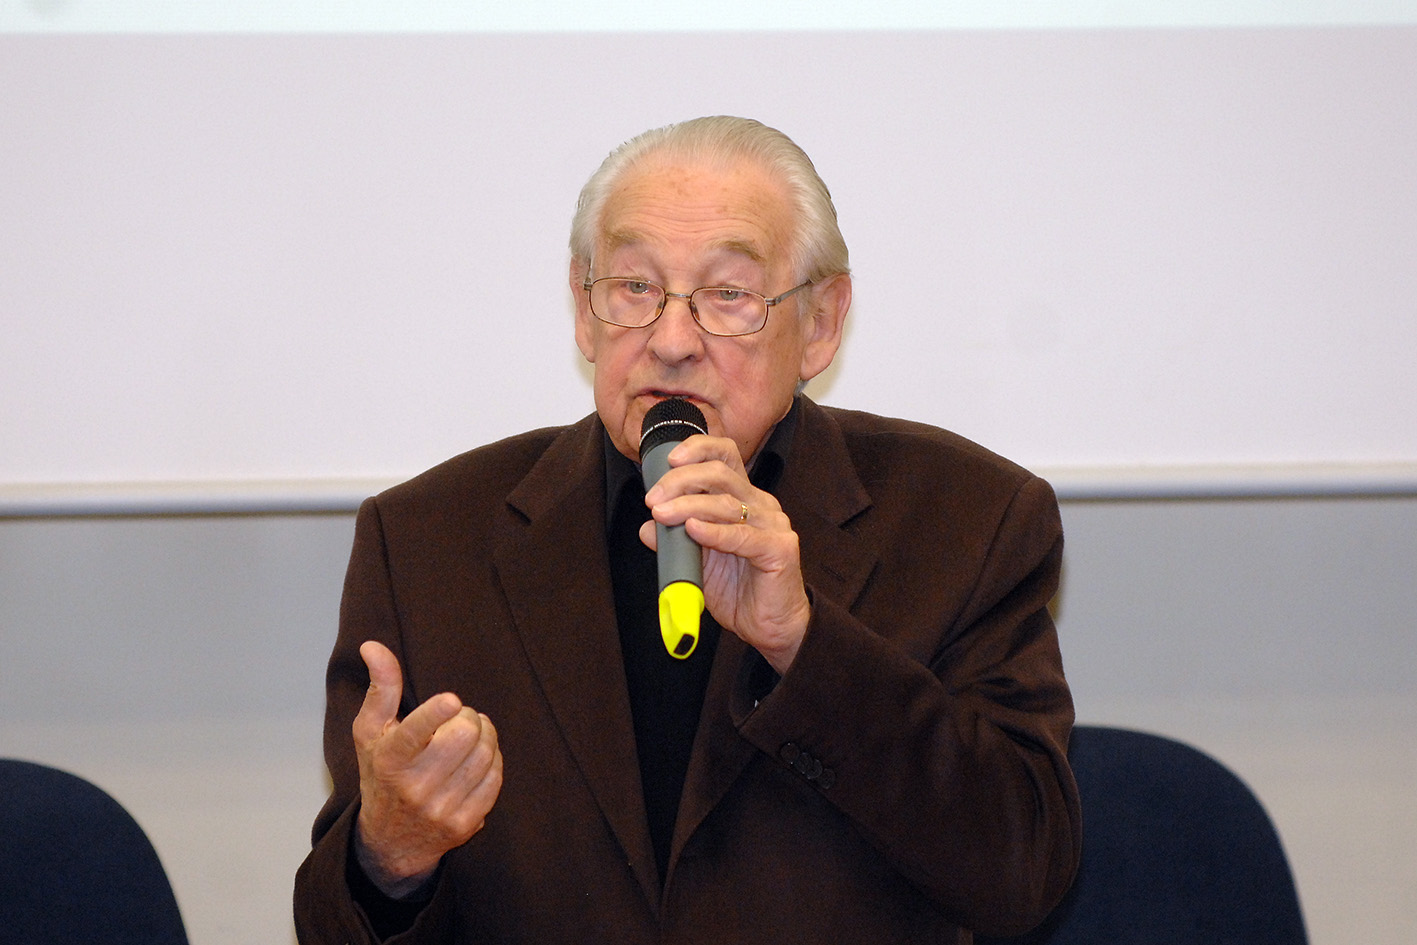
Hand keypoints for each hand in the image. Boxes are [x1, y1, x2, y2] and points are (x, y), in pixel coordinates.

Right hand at [352, 640, 502, 896]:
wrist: (390, 842)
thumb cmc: (381, 773)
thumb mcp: (370, 732)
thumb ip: (380, 688)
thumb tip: (372, 646)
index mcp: (389, 760)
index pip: (413, 734)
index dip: (435, 715)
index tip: (451, 700)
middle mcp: (413, 787)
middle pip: (463, 736)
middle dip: (470, 718)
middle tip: (463, 718)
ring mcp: (439, 809)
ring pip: (484, 756)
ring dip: (486, 736)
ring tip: (473, 734)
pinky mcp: (463, 825)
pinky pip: (495, 780)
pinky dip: (493, 762)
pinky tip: (480, 759)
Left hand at [641, 434, 810, 672]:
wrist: (770, 627)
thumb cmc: (739, 591)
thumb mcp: (698, 563)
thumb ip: (676, 542)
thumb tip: (648, 527)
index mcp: (743, 499)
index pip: (725, 457)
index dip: (699, 449)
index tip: (669, 459)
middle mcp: (760, 505)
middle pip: (720, 474)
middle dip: (681, 481)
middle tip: (653, 498)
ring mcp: (773, 525)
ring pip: (726, 503)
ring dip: (688, 506)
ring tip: (661, 514)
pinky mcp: (780, 549)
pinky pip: (742, 536)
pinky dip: (714, 532)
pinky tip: (692, 530)